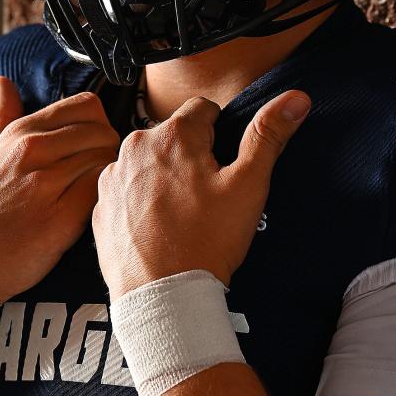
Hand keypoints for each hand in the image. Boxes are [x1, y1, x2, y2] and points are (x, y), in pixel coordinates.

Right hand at [0, 78, 120, 306]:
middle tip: (102, 170)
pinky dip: (106, 195)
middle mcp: (32, 153)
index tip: (94, 145)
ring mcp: (46, 185)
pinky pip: (101, 191)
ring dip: (111, 173)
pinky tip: (96, 209)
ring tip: (100, 190)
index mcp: (17, 134)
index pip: (83, 106)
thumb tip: (3, 81)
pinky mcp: (60, 219)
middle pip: (102, 130)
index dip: (98, 124)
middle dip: (110, 147)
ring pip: (106, 158)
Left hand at [92, 90, 310, 302]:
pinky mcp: (100, 207)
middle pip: (172, 136)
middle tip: (206, 197)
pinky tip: (158, 228)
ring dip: (163, 178)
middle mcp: (134, 148)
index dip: (220, 134)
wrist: (163, 297)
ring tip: (182, 216)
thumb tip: (294, 99)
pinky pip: (126, 192)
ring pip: (147, 163)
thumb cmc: (206, 241)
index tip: (223, 166)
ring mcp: (112, 179)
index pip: (203, 109)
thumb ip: (268, 136)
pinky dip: (140, 203)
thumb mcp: (248, 186)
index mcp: (173, 135)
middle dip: (190, 156)